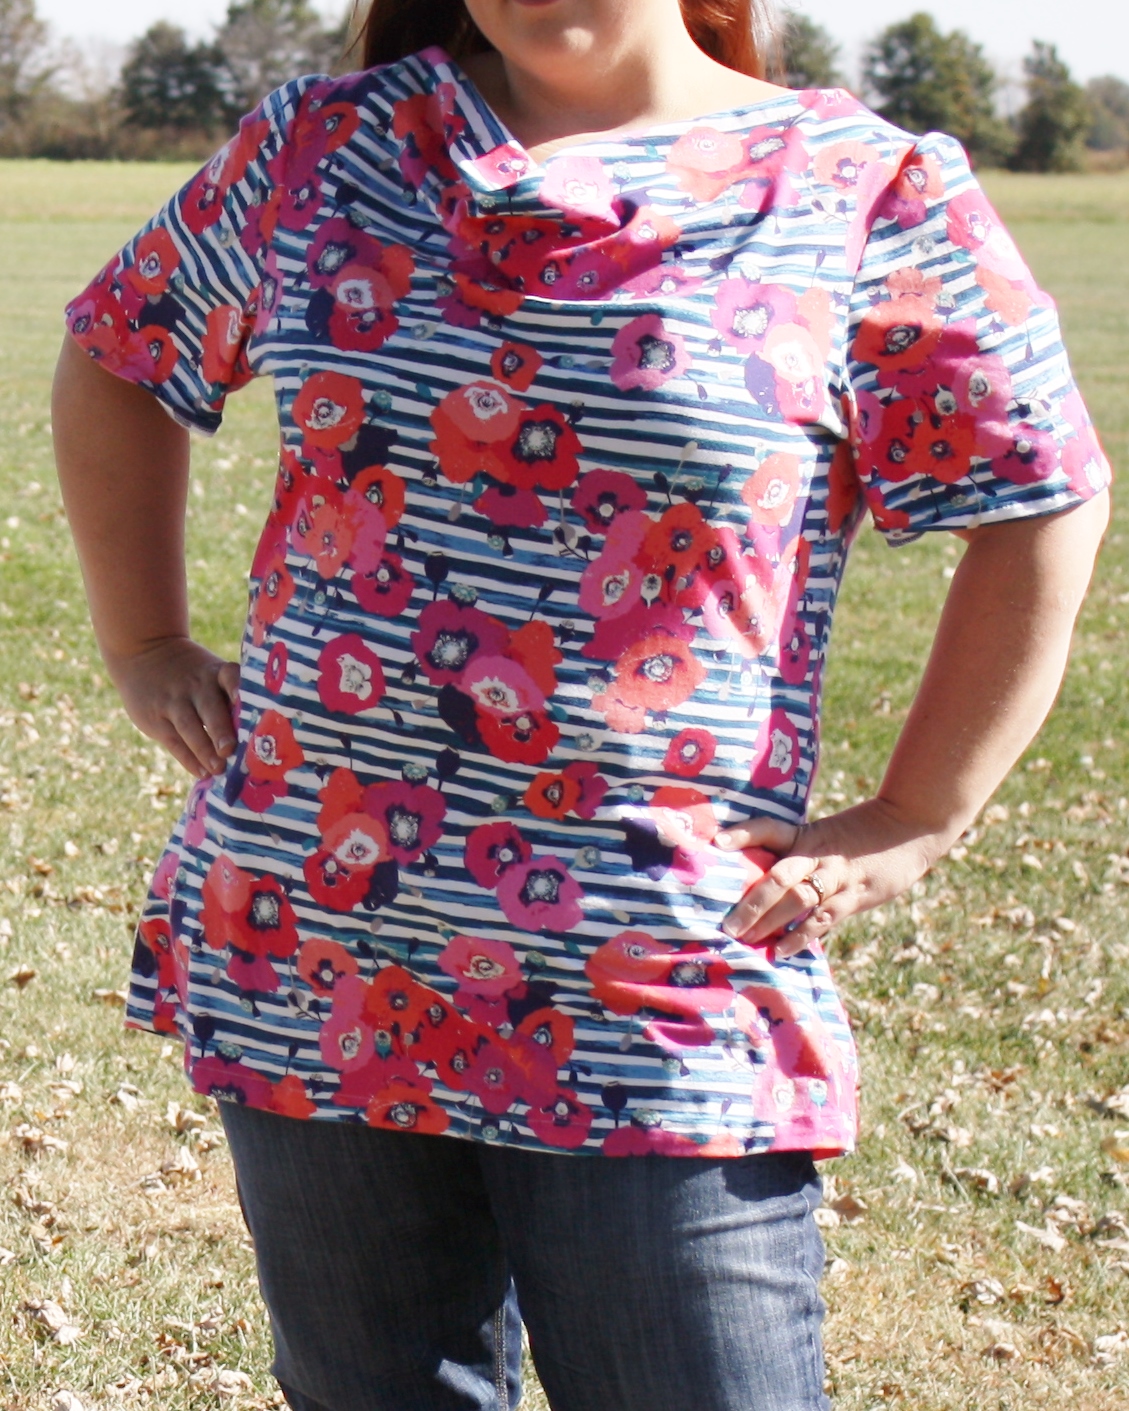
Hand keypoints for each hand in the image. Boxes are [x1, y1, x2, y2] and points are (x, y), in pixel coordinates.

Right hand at [108, 636, 239, 779]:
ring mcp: (174, 701)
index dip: (236, 687)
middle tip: (229, 750)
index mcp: (216, 673)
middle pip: (209, 707)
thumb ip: (229, 696)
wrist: (145, 654)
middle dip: (219, 729)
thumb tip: (258, 737)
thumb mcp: (210, 673)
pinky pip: (174, 741)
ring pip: (189, 726)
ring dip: (204, 749)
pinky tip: (201, 772)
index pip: (229, 676)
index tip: (242, 701)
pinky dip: (188, 758)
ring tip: (217, 768)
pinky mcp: (156, 718)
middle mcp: (196, 685)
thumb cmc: (194, 675)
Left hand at [715, 798, 948, 958]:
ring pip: (797, 899)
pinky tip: (781, 950)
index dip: (743, 835)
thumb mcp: (827, 836)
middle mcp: (816, 854)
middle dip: (750, 903)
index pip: (768, 829)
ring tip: (745, 940)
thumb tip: (763, 878)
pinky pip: (823, 918)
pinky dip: (800, 936)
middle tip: (727, 925)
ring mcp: (836, 875)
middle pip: (777, 876)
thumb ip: (800, 853)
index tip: (716, 843)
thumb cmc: (862, 835)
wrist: (909, 826)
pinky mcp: (855, 895)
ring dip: (769, 922)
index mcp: (806, 835)